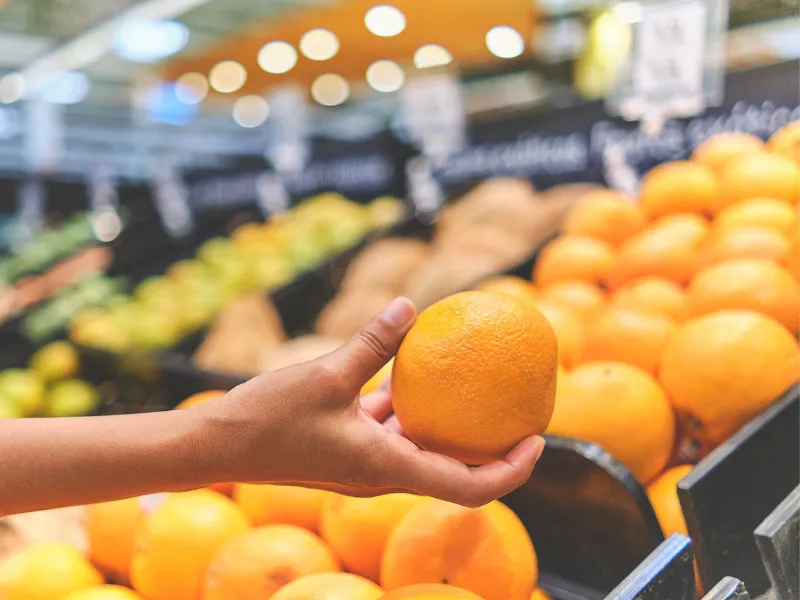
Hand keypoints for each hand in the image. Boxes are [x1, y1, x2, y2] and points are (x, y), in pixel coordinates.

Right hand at [195, 297, 545, 507]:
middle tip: (518, 411)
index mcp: (388, 468)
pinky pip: (392, 430)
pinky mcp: (347, 448)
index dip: (512, 470)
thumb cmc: (269, 418)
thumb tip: (410, 304)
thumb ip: (374, 342)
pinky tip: (412, 371)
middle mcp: (383, 474)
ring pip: (423, 449)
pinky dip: (409, 408)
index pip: (470, 487)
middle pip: (455, 472)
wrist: (217, 445)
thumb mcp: (327, 374)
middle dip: (492, 449)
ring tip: (476, 388)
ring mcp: (365, 463)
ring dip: (450, 426)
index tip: (538, 439)